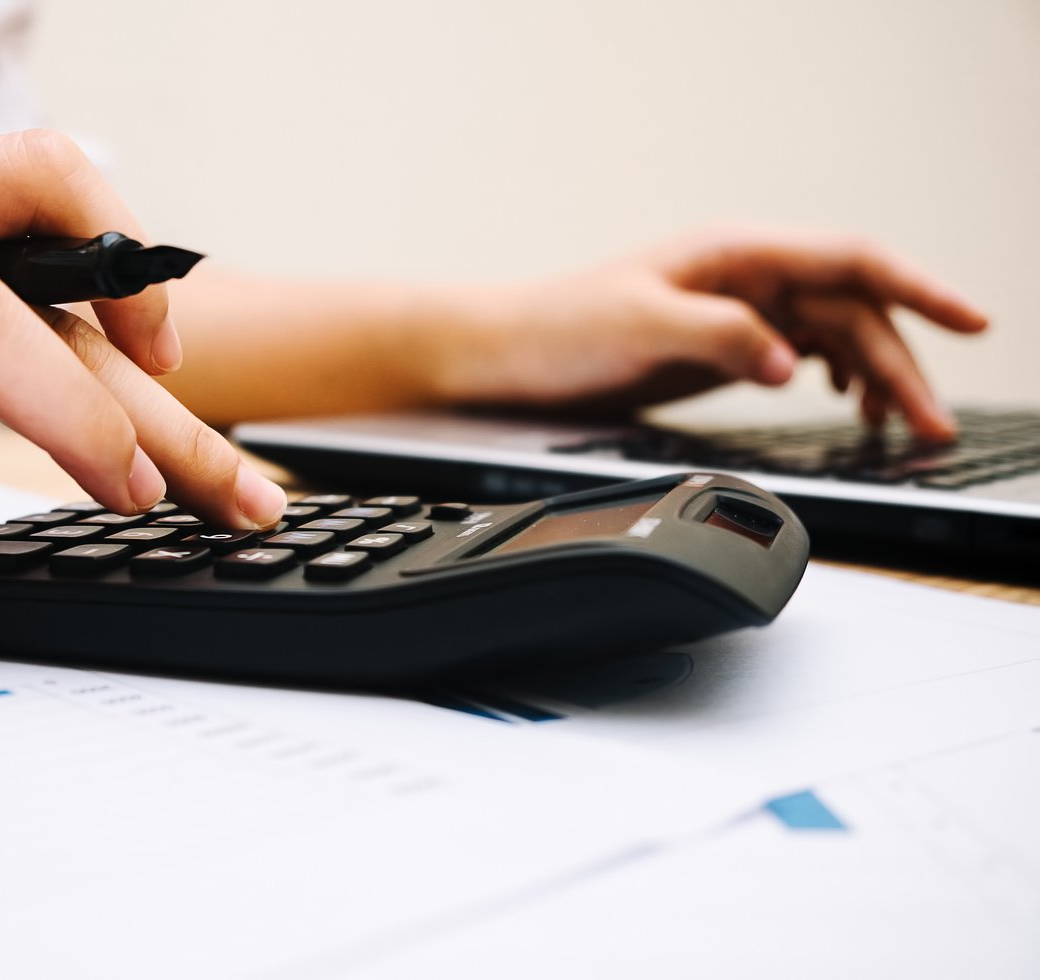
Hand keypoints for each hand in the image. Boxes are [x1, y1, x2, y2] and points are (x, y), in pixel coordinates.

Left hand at [431, 226, 987, 438]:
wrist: (502, 355)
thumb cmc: (556, 328)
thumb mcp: (638, 327)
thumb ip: (721, 338)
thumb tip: (793, 363)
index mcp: (734, 253)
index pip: (851, 260)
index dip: (920, 287)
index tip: (971, 322)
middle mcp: (744, 276)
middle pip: (854, 311)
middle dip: (904, 364)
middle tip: (932, 428)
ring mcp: (737, 311)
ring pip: (834, 338)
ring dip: (876, 378)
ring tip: (901, 429)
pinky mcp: (723, 346)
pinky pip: (804, 355)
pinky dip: (837, 379)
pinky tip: (848, 404)